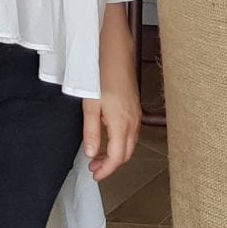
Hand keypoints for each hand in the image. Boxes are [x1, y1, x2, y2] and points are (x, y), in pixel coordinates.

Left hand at [84, 15, 141, 182]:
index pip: (118, 157)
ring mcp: (136, 115)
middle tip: (94, 168)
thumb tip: (92, 154)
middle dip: (111, 164)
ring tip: (97, 155)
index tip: (95, 175)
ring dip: (116, 153)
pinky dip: (120, 141)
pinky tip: (107, 137)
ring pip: (130, 143)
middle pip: (126, 153)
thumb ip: (91, 132)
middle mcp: (133, 122)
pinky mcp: (135, 108)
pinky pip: (131, 133)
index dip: (107, 170)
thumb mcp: (90, 104)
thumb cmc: (101, 74)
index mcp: (122, 123)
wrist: (116, 52)